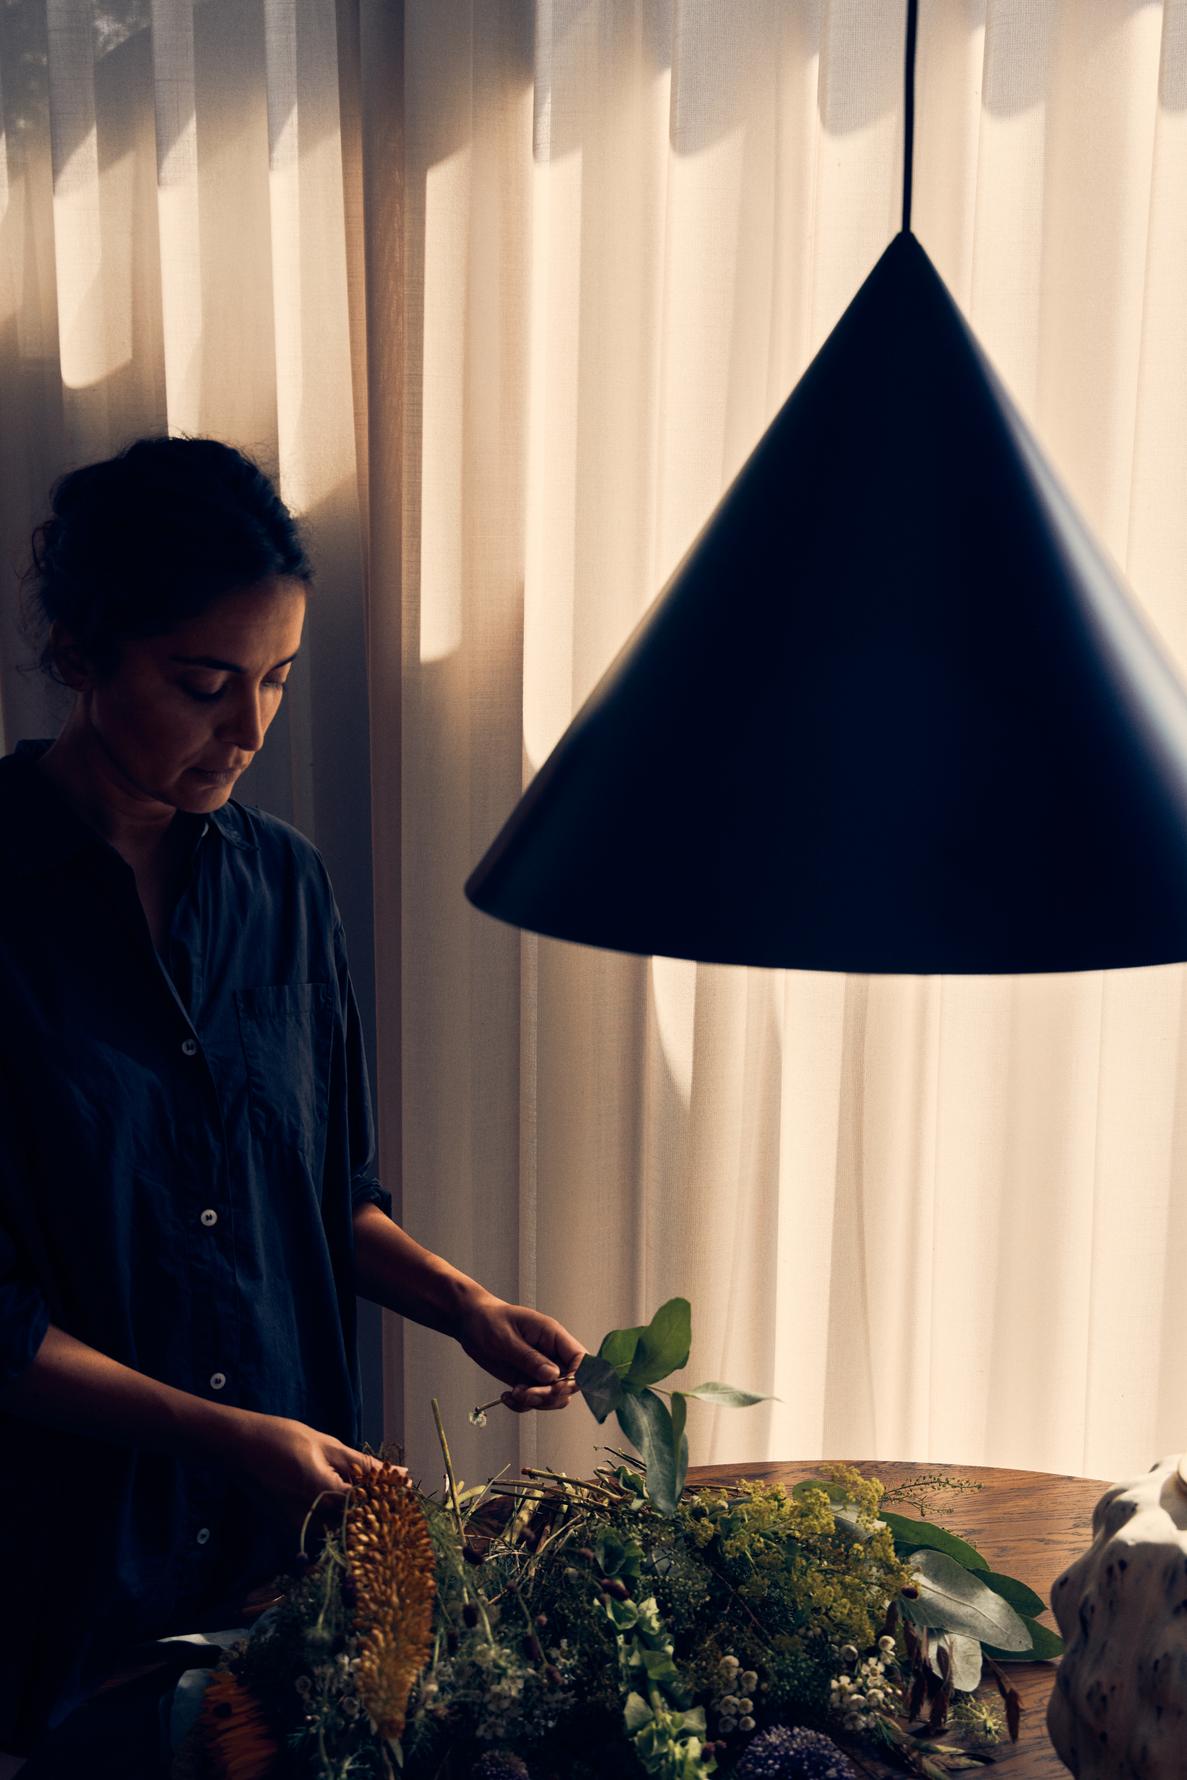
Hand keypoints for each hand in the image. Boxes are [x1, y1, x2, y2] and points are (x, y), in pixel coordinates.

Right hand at [221, 1410, 407, 1525]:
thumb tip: (402, 1474)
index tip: (408, 1495)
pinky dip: (339, 1521)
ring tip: (375, 1500)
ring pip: (341, 1534)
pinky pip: (323, 1533)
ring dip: (360, 1520)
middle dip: (379, 1516)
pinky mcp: (290, 1532)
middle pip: (358, 1529)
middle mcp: (311, 1522)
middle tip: (397, 1501)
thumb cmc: (283, 1439)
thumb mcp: (328, 1446)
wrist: (239, 1448)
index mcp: (324, 1496)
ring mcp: (298, 1531)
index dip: (393, 1504)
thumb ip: (365, 1465)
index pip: (371, 1510)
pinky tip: (346, 1503)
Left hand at [457, 1293, 584, 1412]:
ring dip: (537, 1401)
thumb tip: (553, 1376)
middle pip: (570, 1384)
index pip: (581, 1359)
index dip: (578, 1378)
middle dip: (550, 1394)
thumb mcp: (506, 1338)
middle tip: (526, 1393)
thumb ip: (530, 1358)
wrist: (470, 1322)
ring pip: (555, 1396)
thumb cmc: (488, 1320)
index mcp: (552, 1335)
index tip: (557, 1388)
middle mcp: (551, 1353)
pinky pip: (535, 1400)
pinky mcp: (528, 1379)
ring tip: (514, 1394)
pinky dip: (523, 1404)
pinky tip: (506, 1396)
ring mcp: (540, 1368)